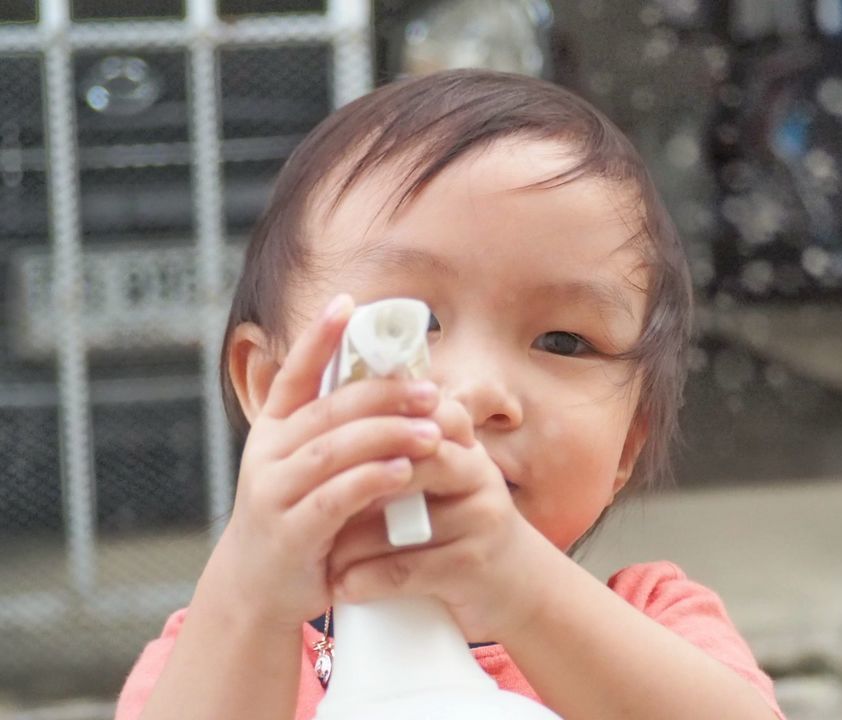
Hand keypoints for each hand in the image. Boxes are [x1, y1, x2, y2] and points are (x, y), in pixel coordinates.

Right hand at [210, 294, 446, 628]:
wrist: (259, 589)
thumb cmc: (302, 516)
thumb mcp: (316, 467)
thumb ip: (348, 430)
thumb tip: (408, 390)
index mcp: (275, 429)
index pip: (296, 374)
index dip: (318, 337)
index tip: (348, 303)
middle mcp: (269, 454)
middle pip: (329, 410)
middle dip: (383, 395)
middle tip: (430, 392)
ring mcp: (275, 493)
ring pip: (333, 451)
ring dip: (386, 436)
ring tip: (431, 432)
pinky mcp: (292, 533)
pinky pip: (334, 499)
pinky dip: (370, 481)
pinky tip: (404, 472)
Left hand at [326, 397, 556, 642]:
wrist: (520, 587)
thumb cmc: (466, 530)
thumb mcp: (450, 482)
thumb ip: (411, 452)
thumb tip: (338, 420)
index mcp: (466, 448)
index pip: (421, 415)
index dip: (374, 423)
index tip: (325, 441)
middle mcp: (478, 474)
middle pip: (411, 461)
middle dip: (356, 481)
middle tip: (310, 497)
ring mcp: (479, 519)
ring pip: (399, 522)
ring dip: (350, 541)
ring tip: (318, 550)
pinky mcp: (472, 566)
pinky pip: (407, 569)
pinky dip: (367, 580)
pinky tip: (341, 587)